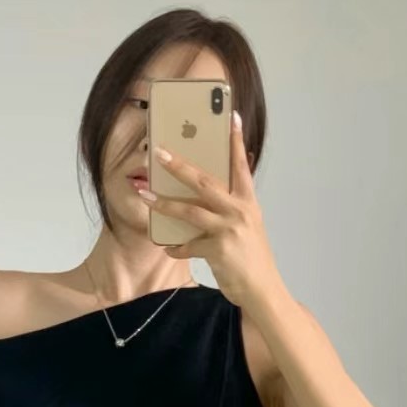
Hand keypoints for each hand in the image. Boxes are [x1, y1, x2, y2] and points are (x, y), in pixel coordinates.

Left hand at [141, 111, 283, 310]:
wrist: (263, 289)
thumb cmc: (252, 258)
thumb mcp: (249, 226)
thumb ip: (235, 207)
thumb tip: (217, 192)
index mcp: (248, 202)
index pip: (241, 165)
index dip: (235, 141)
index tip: (230, 116)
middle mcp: (240, 211)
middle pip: (205, 181)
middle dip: (179, 166)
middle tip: (159, 153)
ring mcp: (229, 229)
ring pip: (189, 210)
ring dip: (163, 203)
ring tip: (144, 195)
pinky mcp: (218, 249)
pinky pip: (187, 245)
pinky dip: (176, 247)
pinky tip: (168, 248)